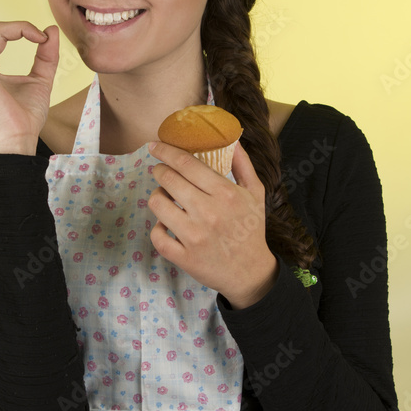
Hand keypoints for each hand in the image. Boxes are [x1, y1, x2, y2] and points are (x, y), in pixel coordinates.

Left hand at [147, 140, 277, 308]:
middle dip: (159, 170)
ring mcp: (194, 236)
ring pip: (158, 205)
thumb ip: (243, 164)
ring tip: (165, 196)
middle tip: (160, 170)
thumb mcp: (255, 193)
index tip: (155, 146)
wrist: (251, 272)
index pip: (186, 163)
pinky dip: (158, 227)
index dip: (166, 151)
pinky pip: (157, 235)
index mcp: (226, 194)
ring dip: (157, 196)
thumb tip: (231, 138)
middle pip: (168, 180)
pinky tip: (166, 223)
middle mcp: (208, 213)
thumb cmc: (251, 229)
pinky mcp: (184, 257)